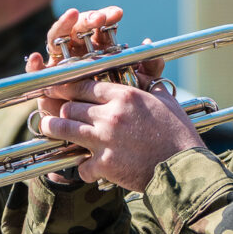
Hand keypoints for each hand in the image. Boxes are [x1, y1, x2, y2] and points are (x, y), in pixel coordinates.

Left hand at [29, 8, 184, 188]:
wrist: (183, 168)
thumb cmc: (179, 134)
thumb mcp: (166, 101)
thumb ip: (150, 83)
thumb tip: (146, 65)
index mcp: (125, 96)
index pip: (84, 84)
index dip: (66, 85)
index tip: (57, 86)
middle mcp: (111, 115)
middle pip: (69, 106)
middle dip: (59, 108)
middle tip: (53, 110)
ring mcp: (105, 140)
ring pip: (64, 129)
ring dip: (53, 129)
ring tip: (49, 128)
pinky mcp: (105, 165)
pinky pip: (81, 165)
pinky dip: (83, 167)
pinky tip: (87, 168)